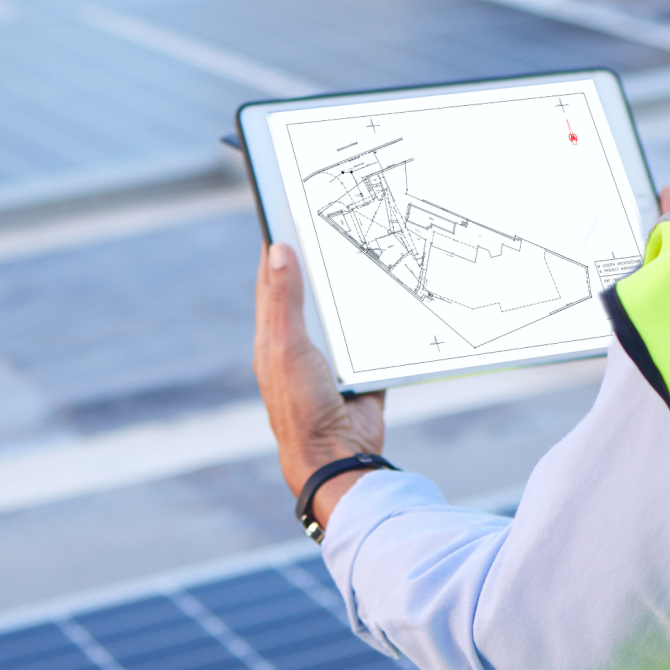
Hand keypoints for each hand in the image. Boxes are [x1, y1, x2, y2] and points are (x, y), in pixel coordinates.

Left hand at [255, 243, 387, 527]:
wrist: (338, 456)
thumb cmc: (300, 404)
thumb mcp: (287, 345)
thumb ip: (285, 300)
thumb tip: (278, 250)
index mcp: (274, 337)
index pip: (273, 282)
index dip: (278, 248)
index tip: (287, 213)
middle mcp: (301, 345)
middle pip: (312, 294)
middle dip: (323, 263)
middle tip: (337, 224)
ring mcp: (332, 359)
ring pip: (344, 315)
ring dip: (356, 291)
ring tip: (371, 252)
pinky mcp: (361, 373)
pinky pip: (372, 341)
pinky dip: (382, 322)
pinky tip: (396, 298)